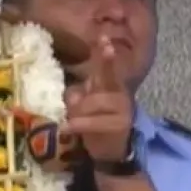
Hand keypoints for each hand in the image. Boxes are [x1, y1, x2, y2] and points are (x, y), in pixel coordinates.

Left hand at [60, 35, 133, 160]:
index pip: (107, 67)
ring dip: (77, 114)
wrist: (111, 152)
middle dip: (80, 99)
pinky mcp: (119, 125)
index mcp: (111, 86)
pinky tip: (67, 128)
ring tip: (72, 123)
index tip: (103, 38)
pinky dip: (77, 125)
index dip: (105, 54)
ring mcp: (123, 109)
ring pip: (92, 103)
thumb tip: (74, 94)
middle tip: (74, 112)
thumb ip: (80, 93)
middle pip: (98, 83)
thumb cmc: (96, 124)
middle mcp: (120, 94)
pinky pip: (91, 121)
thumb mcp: (86, 104)